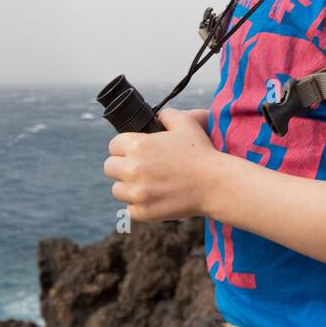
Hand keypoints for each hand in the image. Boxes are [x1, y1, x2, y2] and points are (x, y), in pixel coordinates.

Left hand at [103, 108, 217, 222]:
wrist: (216, 184)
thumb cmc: (202, 152)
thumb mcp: (185, 123)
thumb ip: (166, 115)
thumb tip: (157, 116)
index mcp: (137, 145)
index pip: (113, 145)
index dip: (124, 147)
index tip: (134, 152)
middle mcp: (132, 169)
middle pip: (110, 167)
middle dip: (122, 166)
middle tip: (138, 168)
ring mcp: (137, 193)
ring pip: (117, 190)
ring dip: (128, 187)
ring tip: (145, 184)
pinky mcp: (143, 212)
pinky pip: (129, 209)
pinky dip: (138, 205)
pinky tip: (152, 198)